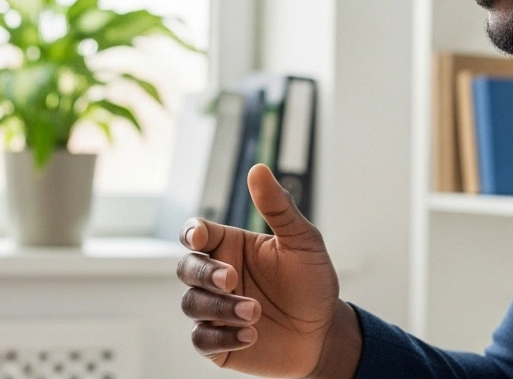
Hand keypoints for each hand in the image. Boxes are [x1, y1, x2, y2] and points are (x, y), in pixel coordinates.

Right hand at [176, 164, 358, 377]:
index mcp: (231, 246)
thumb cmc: (312, 283)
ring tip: (255, 313)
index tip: (200, 237)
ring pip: (193, 304)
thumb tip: (258, 169)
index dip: (192, 233)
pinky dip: (221, 337)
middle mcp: (217, 277)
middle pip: (187, 268)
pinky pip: (202, 340)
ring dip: (220, 308)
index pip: (196, 234)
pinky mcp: (218, 342)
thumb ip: (279, 207)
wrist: (325, 333)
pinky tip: (249, 335)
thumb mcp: (303, 241)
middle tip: (231, 279)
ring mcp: (215, 311)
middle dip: (204, 273)